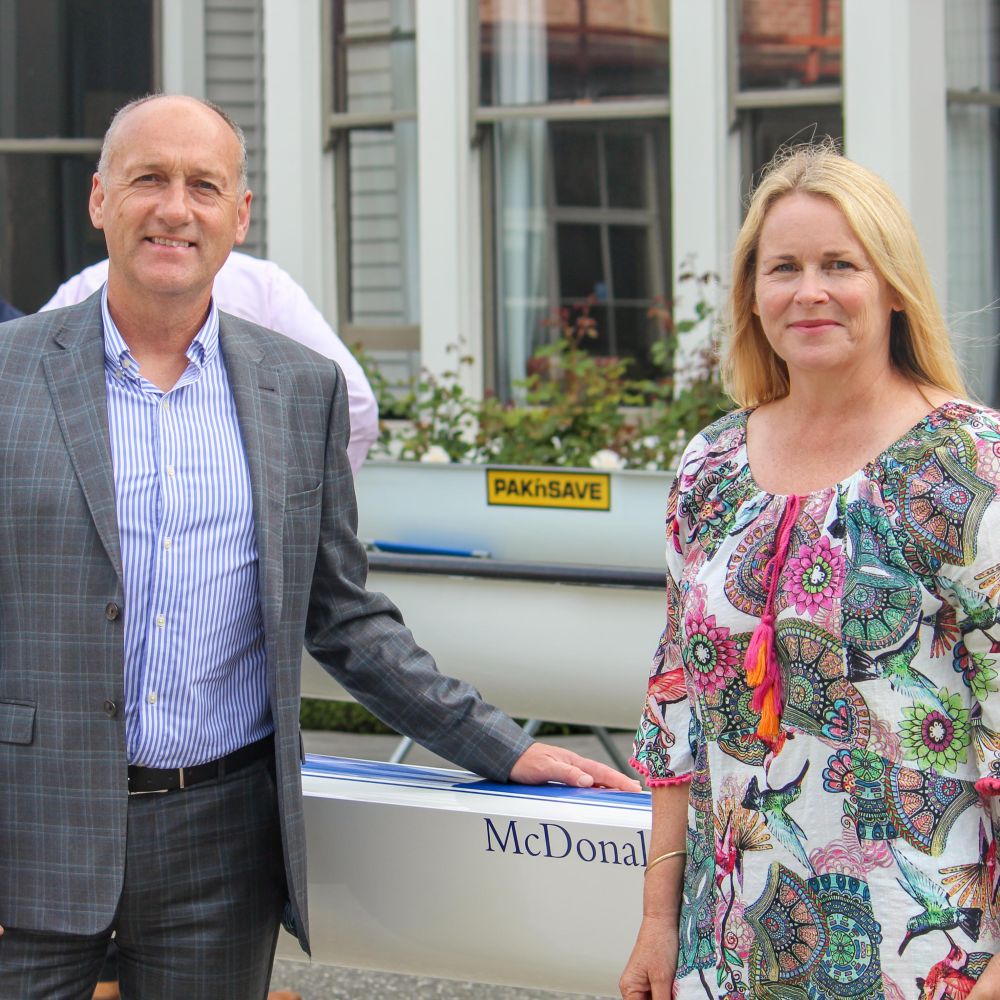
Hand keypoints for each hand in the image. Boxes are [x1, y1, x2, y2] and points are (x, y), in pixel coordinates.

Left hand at [508, 742, 639, 790]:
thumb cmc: (525, 762)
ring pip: (594, 777)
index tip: (634, 787)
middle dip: (619, 782)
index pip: (601, 771)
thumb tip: (590, 780)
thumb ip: (566, 773)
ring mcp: (568, 769)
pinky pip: (585, 781)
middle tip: (637, 791)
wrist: (508, 757)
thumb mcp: (545, 767)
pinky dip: (596, 786)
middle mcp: (573, 765)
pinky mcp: (562, 775)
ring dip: (609, 784)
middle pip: (602, 774)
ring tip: (623, 792)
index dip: (618, 780)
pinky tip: (598, 792)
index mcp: (573, 761)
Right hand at [620, 914, 676, 999]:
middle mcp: (635, 987)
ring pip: (657, 999)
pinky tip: (677, 989)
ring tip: (676, 990)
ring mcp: (646, 982)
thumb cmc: (658, 941)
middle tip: (675, 994)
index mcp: (629, 988)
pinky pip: (662, 994)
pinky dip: (670, 994)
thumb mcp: (662, 979)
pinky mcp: (656, 978)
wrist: (664, 920)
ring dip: (668, 997)